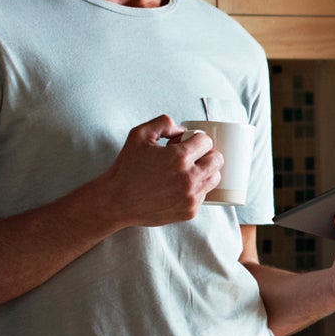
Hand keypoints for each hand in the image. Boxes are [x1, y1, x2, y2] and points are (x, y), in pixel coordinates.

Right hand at [96, 115, 220, 227]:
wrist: (116, 201)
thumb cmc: (126, 168)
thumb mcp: (139, 135)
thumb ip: (164, 123)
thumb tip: (183, 130)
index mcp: (178, 157)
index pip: (206, 142)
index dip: (197, 139)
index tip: (188, 143)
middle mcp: (189, 178)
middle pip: (217, 160)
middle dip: (207, 154)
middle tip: (192, 156)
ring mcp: (191, 197)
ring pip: (214, 179)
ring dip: (205, 172)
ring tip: (188, 171)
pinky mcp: (189, 212)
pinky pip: (203, 196)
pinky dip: (196, 189)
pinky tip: (180, 186)